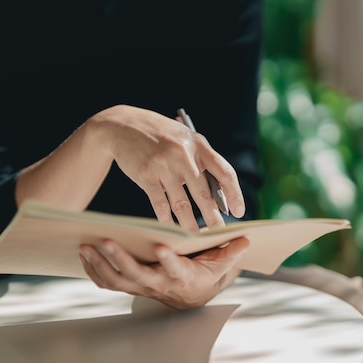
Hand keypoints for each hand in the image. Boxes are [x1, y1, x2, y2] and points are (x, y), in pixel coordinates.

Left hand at [78, 237, 248, 309]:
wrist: (190, 298)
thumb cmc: (204, 276)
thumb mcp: (221, 266)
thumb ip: (231, 252)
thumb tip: (246, 238)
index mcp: (182, 277)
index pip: (175, 270)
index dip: (168, 261)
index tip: (161, 247)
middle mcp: (158, 285)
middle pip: (136, 275)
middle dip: (119, 259)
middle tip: (106, 241)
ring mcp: (141, 287)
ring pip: (116, 280)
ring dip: (99, 265)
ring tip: (86, 246)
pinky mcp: (129, 285)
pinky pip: (106, 282)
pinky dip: (92, 271)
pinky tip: (83, 255)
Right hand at [92, 105, 244, 230]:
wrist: (123, 125)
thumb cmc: (160, 136)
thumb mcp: (184, 139)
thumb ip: (200, 161)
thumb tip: (218, 197)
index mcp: (199, 144)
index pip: (224, 172)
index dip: (234, 194)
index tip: (239, 213)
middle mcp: (184, 154)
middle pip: (204, 193)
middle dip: (213, 217)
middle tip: (220, 233)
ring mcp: (164, 165)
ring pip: (182, 203)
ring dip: (189, 224)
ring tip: (195, 238)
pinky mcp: (146, 175)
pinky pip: (160, 203)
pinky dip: (166, 218)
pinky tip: (170, 228)